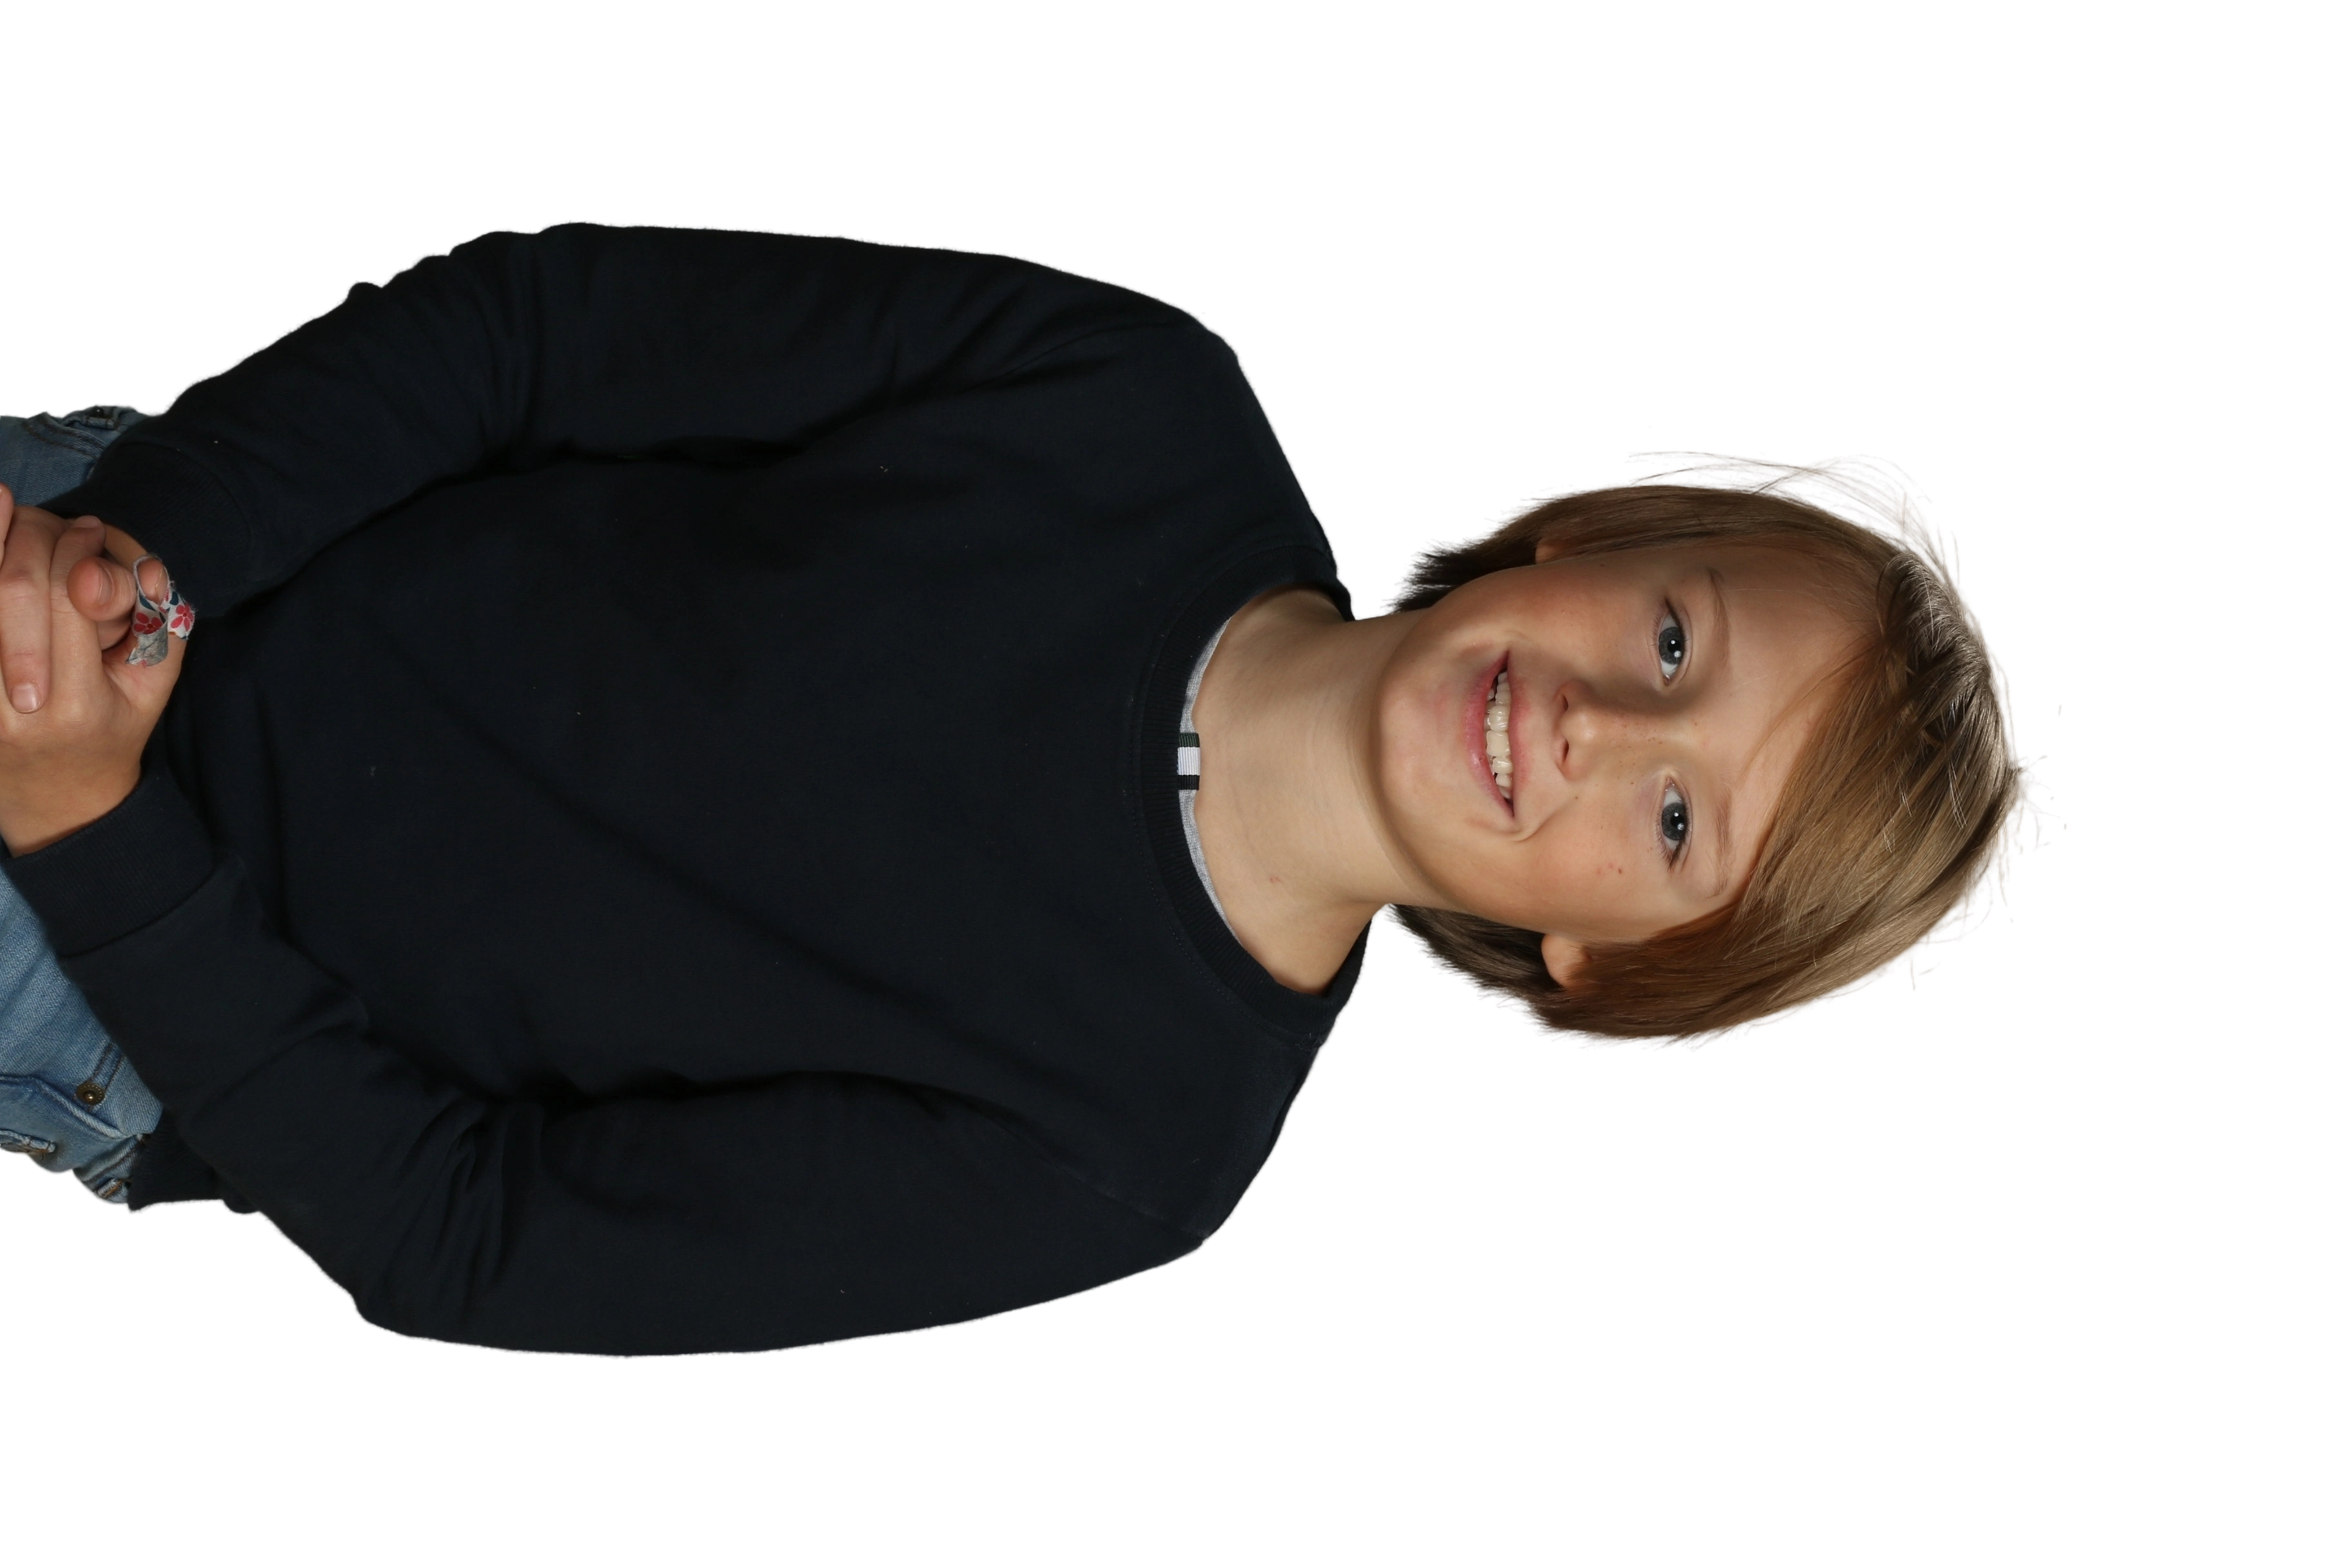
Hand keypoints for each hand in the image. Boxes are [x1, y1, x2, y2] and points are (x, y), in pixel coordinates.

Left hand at [0, 483, 159, 714]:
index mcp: (76, 706)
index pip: (69, 600)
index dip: (77, 551)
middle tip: (59, 520)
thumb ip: (158, 626)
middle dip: (31, 538)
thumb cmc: (112, 728)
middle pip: (12, 593)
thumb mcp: (153, 687)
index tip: (91, 528)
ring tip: (1, 498)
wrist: (56, 795)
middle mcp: (12, 707)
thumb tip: (146, 566)